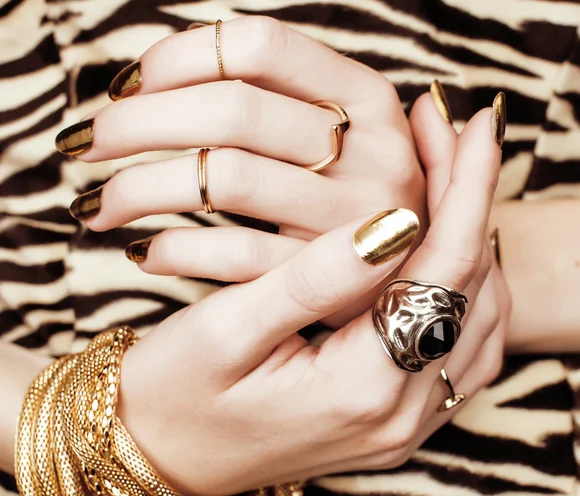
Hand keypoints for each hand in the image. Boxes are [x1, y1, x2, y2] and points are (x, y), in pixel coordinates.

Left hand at [58, 16, 425, 325]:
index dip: (178, 56)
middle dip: (137, 122)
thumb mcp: (343, 137)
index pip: (258, 45)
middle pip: (231, 110)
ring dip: (139, 188)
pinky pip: (234, 254)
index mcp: (368, 98)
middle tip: (88, 143)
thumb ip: (281, 102)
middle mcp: (370, 151)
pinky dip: (175, 251)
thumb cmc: (354, 201)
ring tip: (100, 205)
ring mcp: (352, 219)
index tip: (129, 88)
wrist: (408, 283)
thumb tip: (165, 72)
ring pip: (225, 179)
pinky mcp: (329, 281)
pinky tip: (146, 253)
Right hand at [115, 104, 506, 495]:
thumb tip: (394, 221)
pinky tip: (443, 256)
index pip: (445, 273)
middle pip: (474, 292)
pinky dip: (466, 295)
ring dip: (473, 249)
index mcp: (359, 389)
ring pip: (481, 325)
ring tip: (451, 185)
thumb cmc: (174, 395)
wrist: (163, 461)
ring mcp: (402, 427)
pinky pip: (463, 354)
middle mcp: (398, 417)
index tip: (477, 124)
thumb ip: (312, 280)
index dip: (466, 191)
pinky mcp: (394, 424)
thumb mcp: (226, 330)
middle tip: (454, 138)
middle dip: (473, 206)